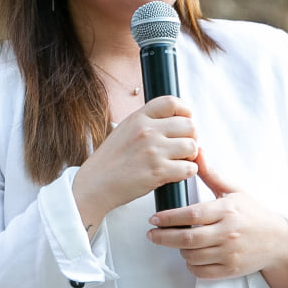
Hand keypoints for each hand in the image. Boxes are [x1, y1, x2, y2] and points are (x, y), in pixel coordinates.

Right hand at [71, 96, 197, 234]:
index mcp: (138, 118)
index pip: (172, 102)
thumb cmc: (110, 161)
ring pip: (192, 146)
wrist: (94, 185)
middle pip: (189, 125)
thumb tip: (176, 119)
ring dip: (190, 156)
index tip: (185, 121)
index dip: (185, 111)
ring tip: (179, 161)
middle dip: (192, 137)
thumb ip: (147, 121)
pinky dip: (187, 172)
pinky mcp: (158, 171)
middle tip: (184, 147)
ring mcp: (153, 151)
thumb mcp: (125, 130)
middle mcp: (147, 131)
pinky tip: (176, 173)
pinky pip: (189, 168)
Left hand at [148, 153, 287, 287]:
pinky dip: (191, 265)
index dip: (169, 218)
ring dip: (179, 250)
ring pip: (192, 256)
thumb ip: (211, 174)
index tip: (154, 218)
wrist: (278, 241)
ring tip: (176, 242)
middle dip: (164, 237)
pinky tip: (191, 255)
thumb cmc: (252, 214)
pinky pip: (201, 271)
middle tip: (151, 234)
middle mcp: (228, 233)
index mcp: (227, 211)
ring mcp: (230, 253)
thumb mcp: (233, 191)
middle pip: (188, 239)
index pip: (193, 215)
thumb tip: (196, 151)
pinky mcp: (231, 269)